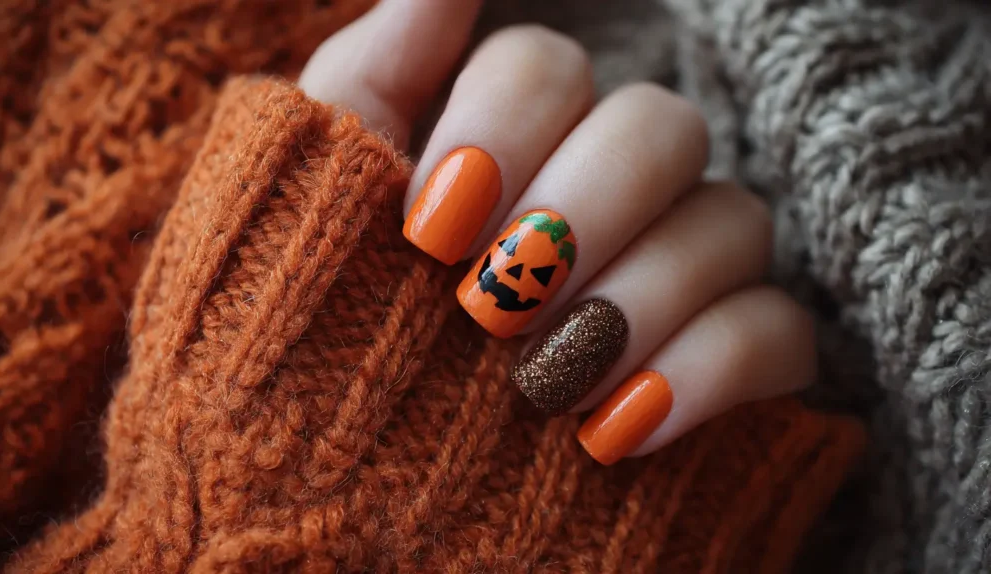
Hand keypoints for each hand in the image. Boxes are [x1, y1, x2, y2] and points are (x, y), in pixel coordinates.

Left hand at [299, 0, 815, 464]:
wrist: (341, 509)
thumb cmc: (308, 351)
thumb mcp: (310, 209)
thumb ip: (369, 81)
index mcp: (508, 148)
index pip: (548, 65)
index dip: (502, 126)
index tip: (431, 225)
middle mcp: (600, 198)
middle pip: (661, 126)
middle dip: (581, 210)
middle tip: (492, 305)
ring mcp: (671, 278)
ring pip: (733, 222)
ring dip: (641, 295)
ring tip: (546, 382)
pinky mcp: (722, 366)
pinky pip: (782, 332)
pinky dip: (711, 371)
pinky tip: (620, 430)